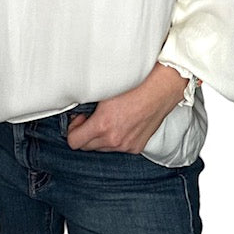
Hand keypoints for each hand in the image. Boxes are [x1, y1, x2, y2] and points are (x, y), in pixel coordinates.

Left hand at [66, 62, 188, 153]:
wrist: (161, 89)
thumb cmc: (135, 85)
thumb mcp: (105, 92)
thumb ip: (89, 106)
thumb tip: (77, 111)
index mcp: (103, 126)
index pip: (74, 142)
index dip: (73, 129)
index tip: (79, 119)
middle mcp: (114, 140)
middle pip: (87, 147)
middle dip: (85, 133)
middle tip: (90, 118)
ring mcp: (127, 145)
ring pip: (103, 148)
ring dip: (100, 137)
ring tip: (108, 119)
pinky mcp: (137, 147)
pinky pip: (119, 147)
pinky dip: (116, 138)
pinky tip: (122, 124)